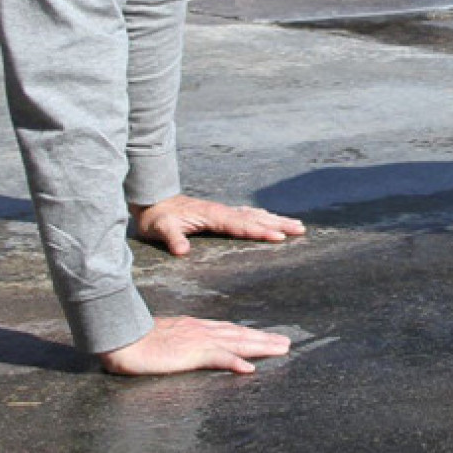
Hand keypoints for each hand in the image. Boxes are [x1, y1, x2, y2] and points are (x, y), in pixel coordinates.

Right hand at [99, 315, 290, 375]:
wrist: (121, 337)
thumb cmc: (135, 338)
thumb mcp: (163, 336)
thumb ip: (177, 340)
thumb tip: (183, 346)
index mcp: (195, 327)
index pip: (228, 330)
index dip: (248, 334)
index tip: (265, 336)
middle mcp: (202, 331)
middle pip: (240, 334)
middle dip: (264, 339)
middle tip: (286, 343)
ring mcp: (198, 341)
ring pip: (237, 343)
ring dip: (261, 346)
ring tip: (281, 350)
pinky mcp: (191, 353)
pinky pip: (217, 358)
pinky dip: (235, 362)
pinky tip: (249, 368)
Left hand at [130, 194, 305, 255]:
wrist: (152, 201)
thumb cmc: (156, 218)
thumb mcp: (160, 229)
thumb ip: (173, 238)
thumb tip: (182, 251)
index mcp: (213, 215)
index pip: (241, 225)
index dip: (260, 231)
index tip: (279, 236)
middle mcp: (222, 211)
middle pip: (256, 218)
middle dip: (279, 223)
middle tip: (301, 229)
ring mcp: (223, 211)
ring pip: (255, 215)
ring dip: (276, 219)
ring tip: (297, 224)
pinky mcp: (220, 213)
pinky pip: (248, 214)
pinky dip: (263, 216)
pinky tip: (270, 218)